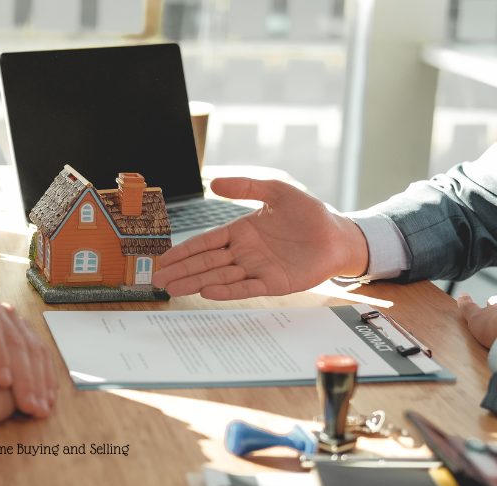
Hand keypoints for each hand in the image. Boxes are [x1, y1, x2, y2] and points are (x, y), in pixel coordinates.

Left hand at [0, 289, 56, 417]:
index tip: (3, 385)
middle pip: (14, 338)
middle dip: (25, 376)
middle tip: (28, 405)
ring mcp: (7, 312)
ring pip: (31, 344)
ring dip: (39, 379)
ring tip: (41, 407)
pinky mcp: (19, 325)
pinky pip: (38, 348)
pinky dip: (44, 374)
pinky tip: (46, 395)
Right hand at [153, 178, 368, 299]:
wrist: (338, 235)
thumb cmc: (310, 213)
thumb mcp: (276, 191)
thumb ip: (246, 186)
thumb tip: (214, 182)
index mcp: (242, 232)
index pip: (206, 242)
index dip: (184, 251)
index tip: (164, 259)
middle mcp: (245, 253)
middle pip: (206, 263)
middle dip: (181, 271)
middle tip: (157, 280)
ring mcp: (257, 269)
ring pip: (219, 277)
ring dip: (195, 283)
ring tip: (172, 289)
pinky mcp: (273, 283)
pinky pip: (245, 288)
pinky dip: (226, 291)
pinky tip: (207, 292)